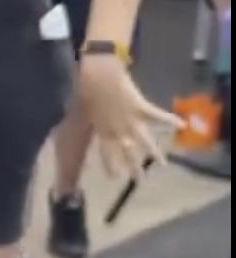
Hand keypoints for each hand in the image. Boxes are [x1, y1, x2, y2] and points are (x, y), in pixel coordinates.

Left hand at [76, 51, 178, 176]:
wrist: (98, 75)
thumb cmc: (87, 88)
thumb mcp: (83, 108)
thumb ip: (87, 117)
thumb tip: (76, 120)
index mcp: (103, 132)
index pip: (107, 155)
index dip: (111, 166)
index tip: (115, 178)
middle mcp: (119, 131)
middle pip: (128, 154)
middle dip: (134, 168)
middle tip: (141, 182)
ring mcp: (131, 121)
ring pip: (145, 141)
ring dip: (155, 153)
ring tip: (164, 164)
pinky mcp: (142, 108)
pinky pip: (158, 115)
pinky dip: (170, 120)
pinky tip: (182, 125)